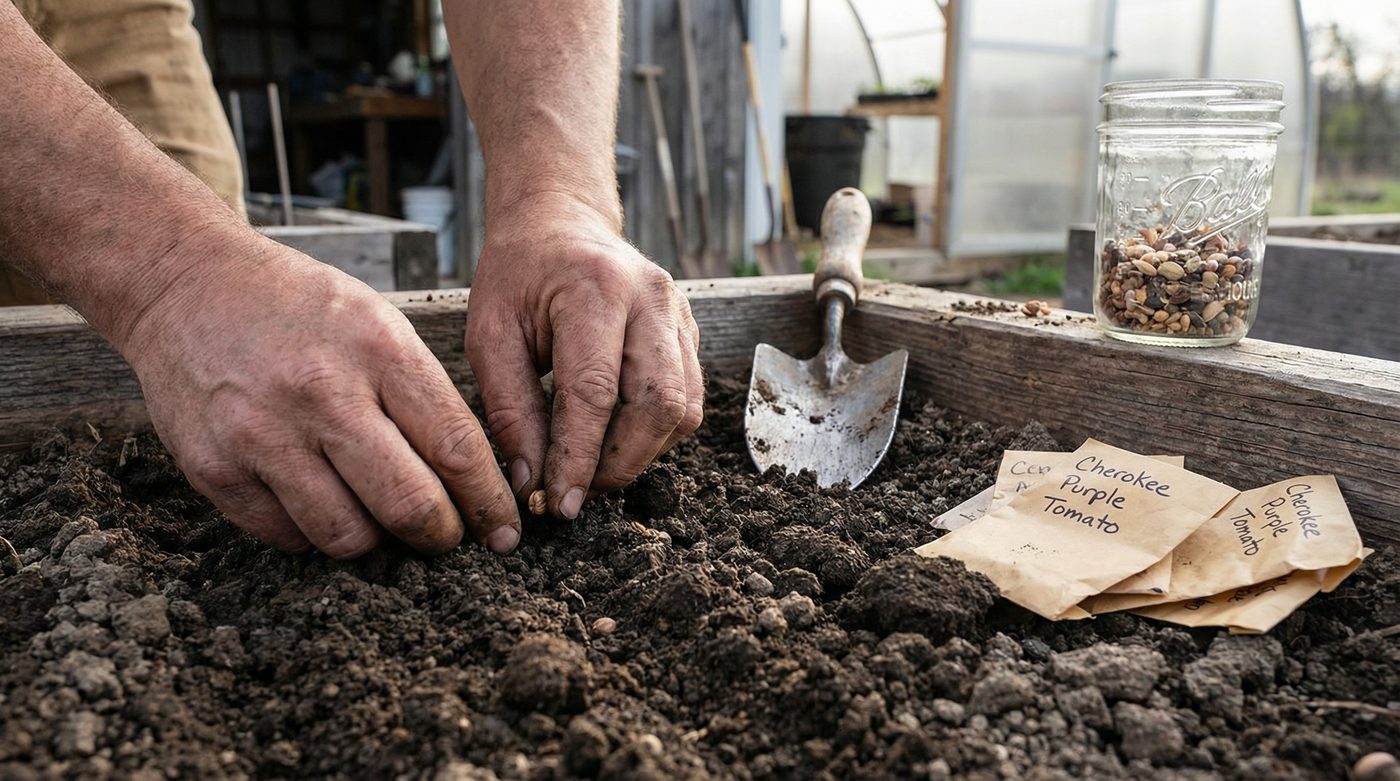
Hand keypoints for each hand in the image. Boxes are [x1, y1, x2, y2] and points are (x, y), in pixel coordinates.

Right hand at [122, 235, 519, 557]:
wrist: (184, 283)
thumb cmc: (297, 308)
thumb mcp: (378, 323)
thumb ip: (424, 396)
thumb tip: (471, 478)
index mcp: (378, 349)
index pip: (456, 449)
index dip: (488, 502)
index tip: (503, 530)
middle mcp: (322, 393)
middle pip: (410, 505)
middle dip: (443, 536)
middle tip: (449, 538)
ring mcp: (263, 435)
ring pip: (349, 536)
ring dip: (378, 542)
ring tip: (381, 520)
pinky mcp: (215, 469)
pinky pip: (288, 537)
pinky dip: (315, 534)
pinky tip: (322, 503)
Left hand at [465, 197, 702, 518]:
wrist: (560, 222)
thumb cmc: (518, 276)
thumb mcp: (489, 335)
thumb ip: (509, 410)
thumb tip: (531, 482)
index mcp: (595, 289)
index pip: (595, 392)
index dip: (579, 458)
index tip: (559, 504)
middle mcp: (651, 298)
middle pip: (658, 404)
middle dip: (620, 463)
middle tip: (580, 489)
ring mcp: (679, 313)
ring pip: (684, 408)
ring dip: (642, 453)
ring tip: (595, 466)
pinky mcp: (689, 331)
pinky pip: (688, 399)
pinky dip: (655, 433)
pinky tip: (617, 437)